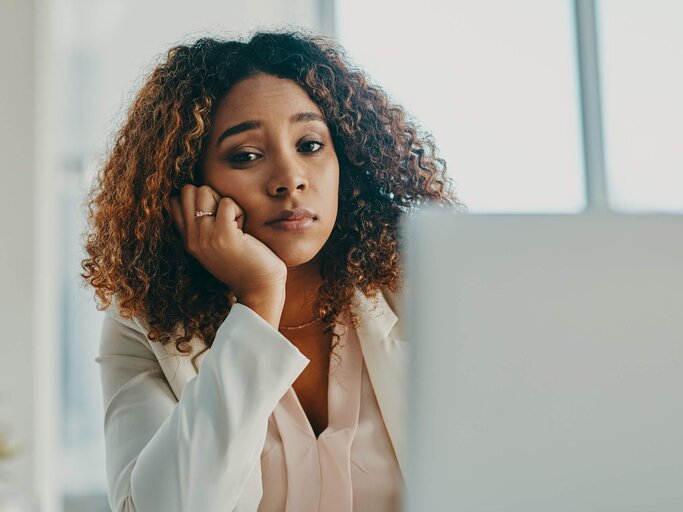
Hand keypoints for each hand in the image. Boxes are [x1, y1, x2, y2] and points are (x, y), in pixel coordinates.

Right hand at [169, 185, 286, 307]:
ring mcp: (205, 236)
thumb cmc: (244, 264)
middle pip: (188, 191)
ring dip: (225, 202)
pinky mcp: (223, 235)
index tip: (214, 216)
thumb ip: (203, 227)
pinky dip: (240, 210)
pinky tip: (243, 230)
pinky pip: (227, 202)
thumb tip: (199, 193)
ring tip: (235, 224)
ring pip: (204, 191)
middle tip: (226, 217)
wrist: (259, 288)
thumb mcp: (214, 247)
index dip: (196, 198)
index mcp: (188, 240)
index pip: (173, 202)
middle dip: (211, 195)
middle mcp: (192, 238)